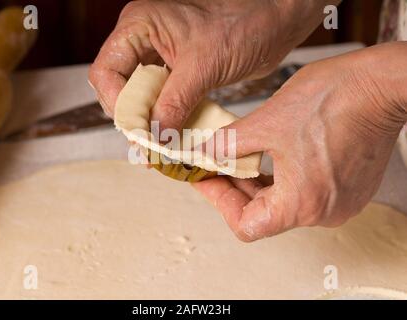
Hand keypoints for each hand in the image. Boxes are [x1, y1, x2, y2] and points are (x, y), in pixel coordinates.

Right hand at [89, 0, 337, 130]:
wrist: (277, 22)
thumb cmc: (243, 24)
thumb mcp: (203, 65)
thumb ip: (174, 102)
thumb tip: (155, 137)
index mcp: (139, 26)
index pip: (107, 71)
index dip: (117, 104)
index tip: (136, 131)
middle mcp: (144, 40)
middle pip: (120, 87)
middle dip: (132, 117)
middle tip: (146, 145)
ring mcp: (161, 56)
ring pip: (141, 96)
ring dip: (149, 122)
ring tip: (158, 147)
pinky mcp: (179, 71)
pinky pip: (163, 99)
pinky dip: (167, 118)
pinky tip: (172, 137)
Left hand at [194, 42, 406, 241]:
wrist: (382, 84)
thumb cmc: (334, 100)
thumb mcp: (265, 122)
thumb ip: (226, 145)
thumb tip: (203, 155)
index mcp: (300, 205)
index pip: (245, 225)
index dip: (219, 202)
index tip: (206, 180)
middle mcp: (322, 213)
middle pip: (264, 214)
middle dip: (235, 187)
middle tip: (215, 163)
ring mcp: (339, 202)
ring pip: (283, 202)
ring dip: (258, 181)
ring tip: (240, 155)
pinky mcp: (348, 188)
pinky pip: (304, 192)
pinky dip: (282, 178)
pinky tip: (269, 154)